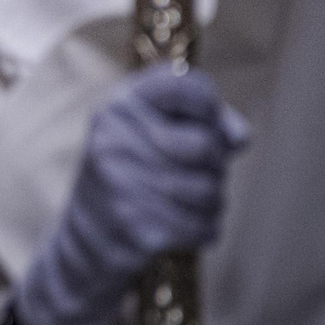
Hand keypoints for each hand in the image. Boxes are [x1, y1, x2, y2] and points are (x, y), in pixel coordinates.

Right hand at [15, 66, 249, 324]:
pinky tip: (180, 227)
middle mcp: (112, 137)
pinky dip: (202, 231)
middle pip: (206, 146)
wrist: (85, 238)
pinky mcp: (132, 223)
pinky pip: (202, 226)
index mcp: (119, 105)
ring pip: (210, 191)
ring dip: (211, 204)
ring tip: (185, 203)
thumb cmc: (134, 176)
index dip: (210, 108)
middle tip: (193, 173)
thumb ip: (202, 122)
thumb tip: (238, 138)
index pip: (185, 86)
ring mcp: (118, 180)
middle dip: (215, 167)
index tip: (205, 125)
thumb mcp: (153, 134)